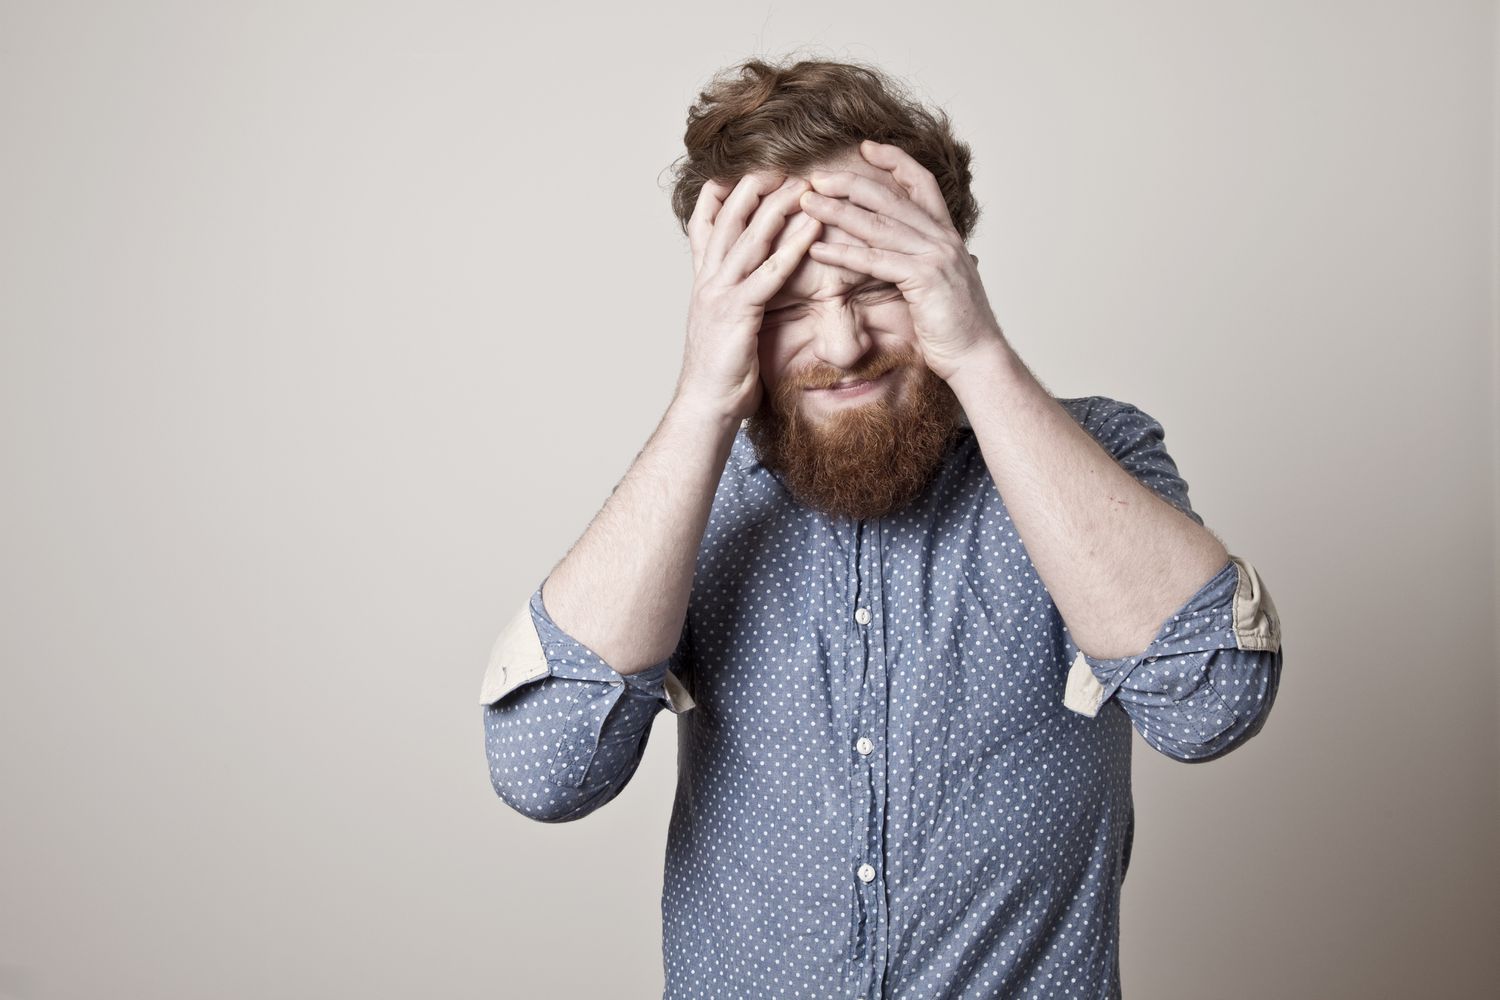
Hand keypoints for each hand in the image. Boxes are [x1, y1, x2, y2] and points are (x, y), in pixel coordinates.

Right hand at [675, 171, 822, 422]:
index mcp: (703, 281)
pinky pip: (769, 272)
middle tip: (781, 165)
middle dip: (753, 186)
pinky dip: (792, 247)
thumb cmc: (720, 373)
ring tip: (802, 183)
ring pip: (748, 237)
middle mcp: (708, 280)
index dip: (722, 193)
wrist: (704, 406)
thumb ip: (734, 300)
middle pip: (727, 217)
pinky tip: (812, 229)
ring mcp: (720, 294)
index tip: (743, 171)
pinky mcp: (738, 312)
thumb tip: (750, 290)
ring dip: (777, 206)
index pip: (705, 223)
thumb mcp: (722, 326)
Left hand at [796, 140, 1005, 381]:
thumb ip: (929, 264)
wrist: (978, 357)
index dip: (894, 161)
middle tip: (816, 176)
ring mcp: (936, 257)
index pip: (922, 183)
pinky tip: (818, 250)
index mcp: (947, 235)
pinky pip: (876, 261)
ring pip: (879, 225)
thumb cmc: (956, 328)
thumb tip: (919, 259)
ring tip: (807, 203)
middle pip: (892, 197)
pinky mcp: (925, 280)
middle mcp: (943, 238)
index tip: (866, 147)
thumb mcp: (944, 284)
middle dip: (850, 183)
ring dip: (837, 212)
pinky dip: (844, 254)